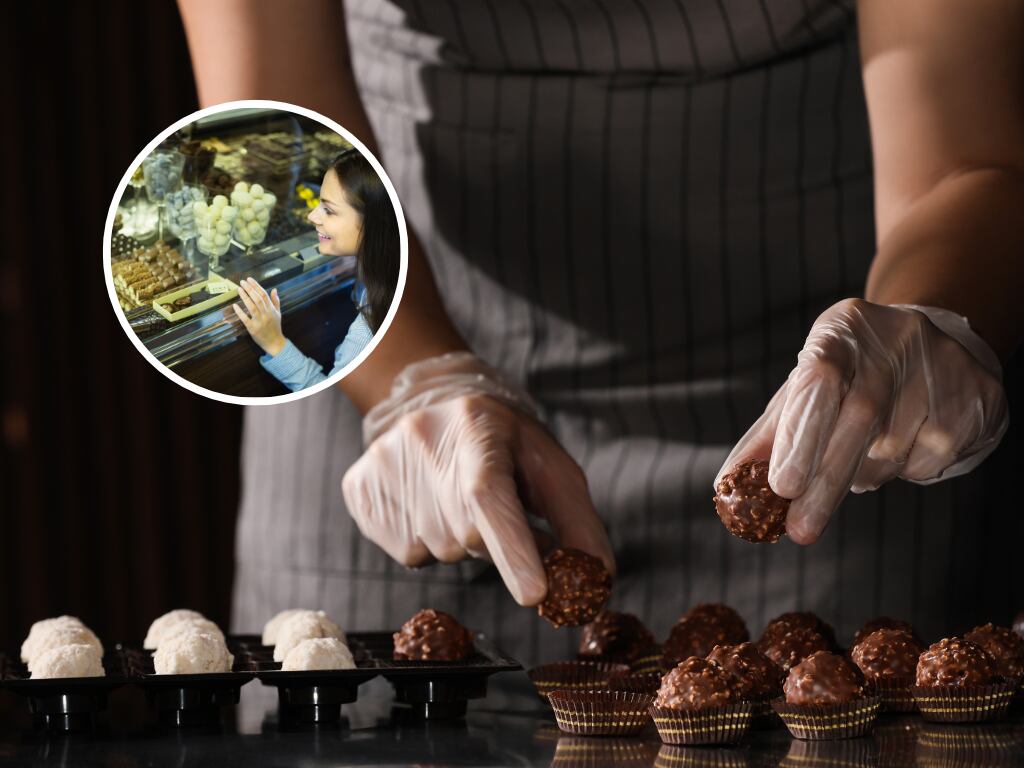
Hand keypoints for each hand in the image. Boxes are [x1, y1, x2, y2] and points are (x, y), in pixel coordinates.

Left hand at [233, 277, 285, 356]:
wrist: (275, 342)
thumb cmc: (275, 327)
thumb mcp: (278, 313)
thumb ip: (276, 301)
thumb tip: (274, 289)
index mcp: (271, 309)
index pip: (264, 294)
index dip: (256, 286)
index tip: (249, 279)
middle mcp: (266, 314)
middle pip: (258, 298)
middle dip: (250, 289)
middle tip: (242, 282)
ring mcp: (259, 321)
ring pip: (252, 307)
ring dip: (245, 297)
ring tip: (239, 289)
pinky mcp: (253, 328)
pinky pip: (245, 319)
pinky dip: (240, 312)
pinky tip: (235, 305)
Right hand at [342, 353, 614, 605]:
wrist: (431, 400)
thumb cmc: (503, 440)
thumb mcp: (547, 465)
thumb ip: (575, 520)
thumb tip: (597, 578)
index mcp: (478, 430)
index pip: (492, 497)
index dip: (514, 550)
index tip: (536, 594)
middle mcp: (423, 444)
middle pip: (467, 537)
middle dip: (492, 541)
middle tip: (494, 507)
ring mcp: (384, 467)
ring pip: (437, 549)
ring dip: (458, 540)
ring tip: (455, 497)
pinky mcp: (358, 491)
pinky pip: (404, 552)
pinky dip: (425, 541)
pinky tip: (427, 503)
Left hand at [717, 299, 1007, 544]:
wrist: (931, 340)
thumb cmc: (849, 373)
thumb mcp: (805, 388)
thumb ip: (770, 434)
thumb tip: (727, 485)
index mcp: (841, 330)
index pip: (818, 379)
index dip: (800, 434)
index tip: (781, 487)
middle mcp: (894, 340)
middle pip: (859, 417)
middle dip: (825, 481)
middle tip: (800, 528)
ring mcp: (942, 365)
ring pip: (894, 449)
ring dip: (864, 474)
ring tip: (858, 461)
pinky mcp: (977, 395)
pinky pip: (931, 460)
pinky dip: (905, 472)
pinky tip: (903, 447)